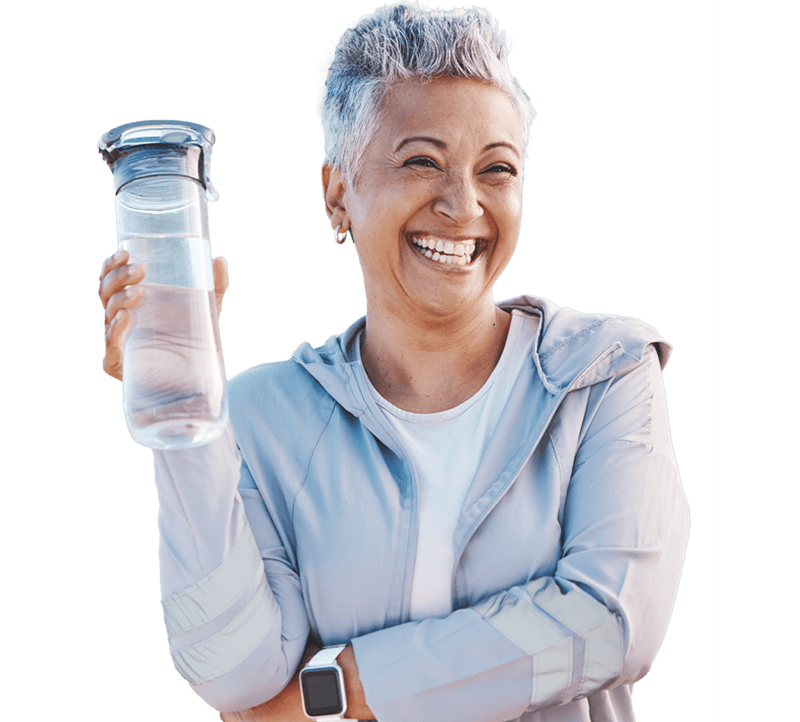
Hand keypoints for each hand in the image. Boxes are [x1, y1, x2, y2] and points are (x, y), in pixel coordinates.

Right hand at [97, 249, 228, 381]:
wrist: (201, 376)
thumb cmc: (196, 336)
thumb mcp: (206, 307)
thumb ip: (214, 284)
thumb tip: (219, 259)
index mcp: (132, 301)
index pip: (110, 279)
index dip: (111, 265)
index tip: (125, 253)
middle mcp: (120, 319)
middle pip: (105, 292)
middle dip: (118, 277)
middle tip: (140, 270)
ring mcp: (119, 341)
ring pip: (108, 314)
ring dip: (120, 298)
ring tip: (139, 292)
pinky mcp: (120, 364)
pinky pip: (111, 347)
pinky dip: (115, 330)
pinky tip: (124, 317)